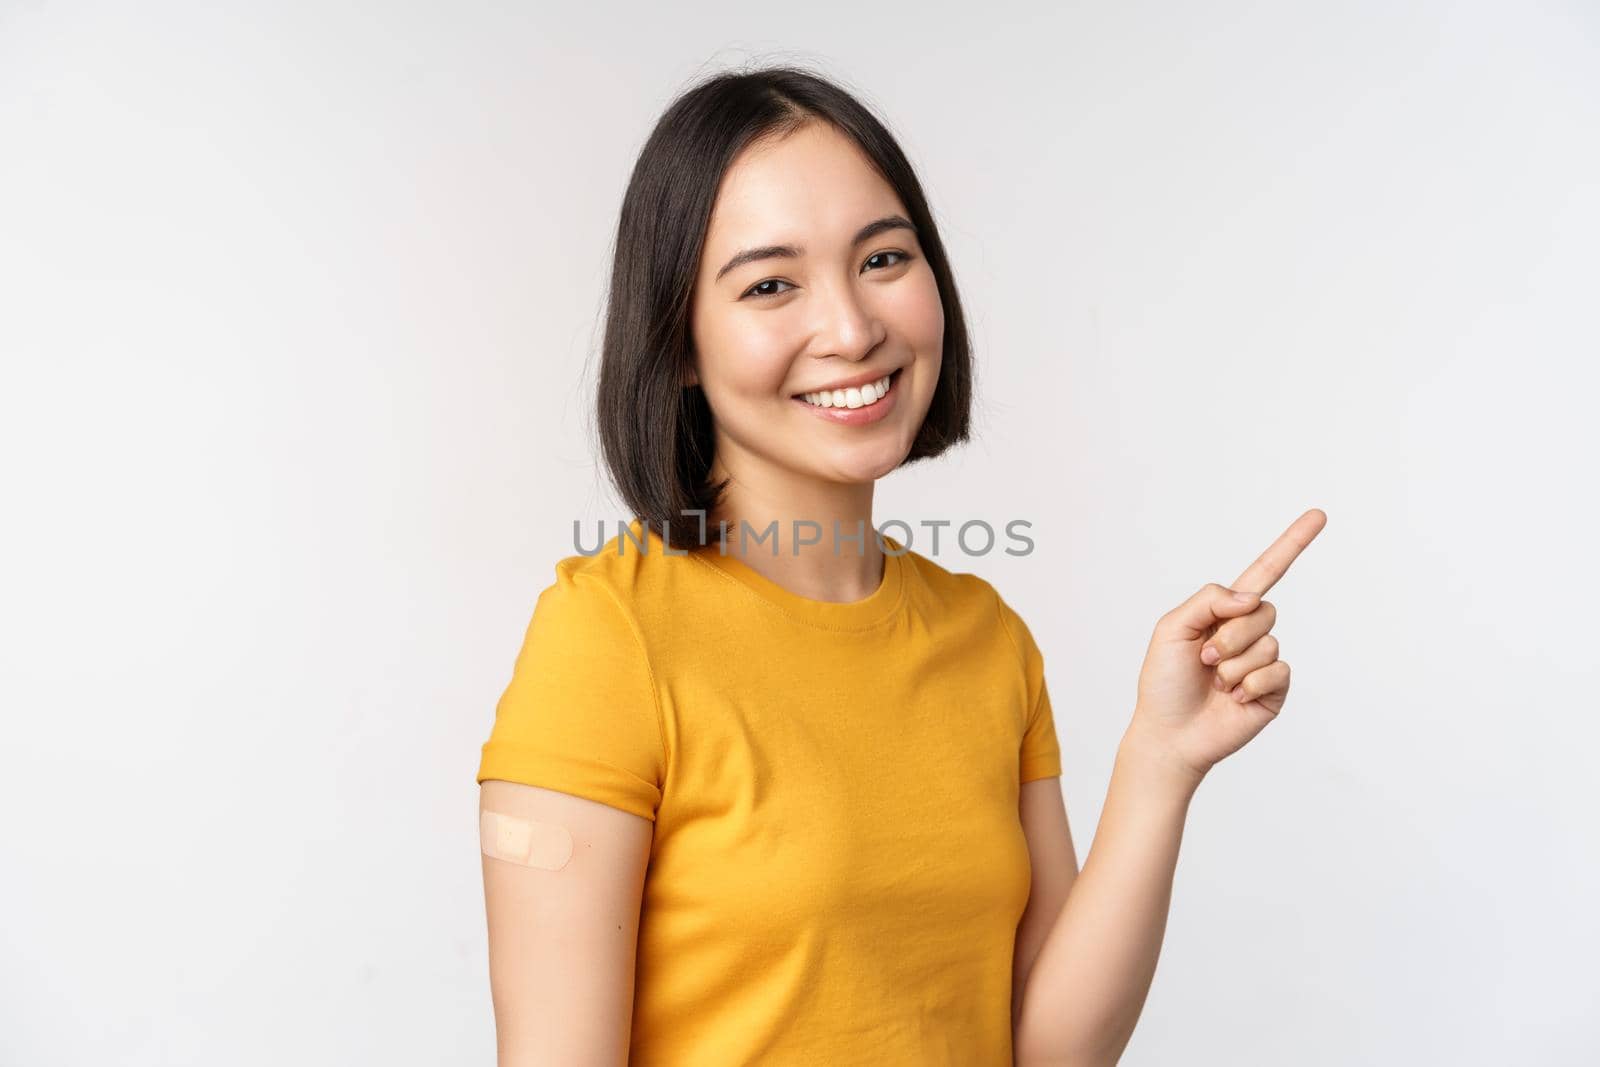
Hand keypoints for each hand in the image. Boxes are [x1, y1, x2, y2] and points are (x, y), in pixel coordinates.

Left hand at [1127, 509, 1326, 783]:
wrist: (1169, 733)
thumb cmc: (1163, 681)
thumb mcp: (1172, 629)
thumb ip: (1209, 600)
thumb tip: (1250, 596)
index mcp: (1224, 613)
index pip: (1265, 572)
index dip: (1292, 544)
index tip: (1318, 514)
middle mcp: (1249, 633)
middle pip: (1263, 610)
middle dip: (1231, 634)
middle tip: (1205, 658)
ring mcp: (1264, 662)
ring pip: (1268, 642)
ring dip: (1234, 665)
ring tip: (1215, 683)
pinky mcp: (1274, 690)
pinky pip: (1277, 671)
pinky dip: (1250, 684)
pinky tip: (1234, 698)